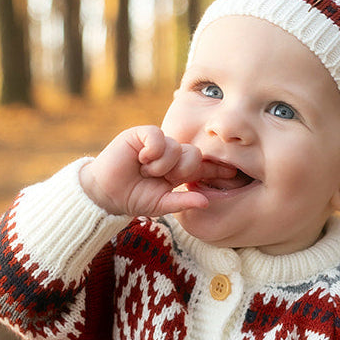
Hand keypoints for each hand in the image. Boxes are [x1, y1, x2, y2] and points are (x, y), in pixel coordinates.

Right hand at [79, 126, 232, 217]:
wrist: (107, 193)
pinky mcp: (142, 134)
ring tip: (145, 171)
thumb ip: (183, 202)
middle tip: (161, 177)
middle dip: (182, 169)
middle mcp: (171, 155)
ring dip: (161, 165)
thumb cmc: (134, 198)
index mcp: (178, 172)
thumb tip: (206, 202)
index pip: (202, 167)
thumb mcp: (161, 204)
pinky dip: (153, 150)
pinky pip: (159, 136)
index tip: (232, 173)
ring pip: (176, 147)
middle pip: (194, 154)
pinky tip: (141, 158)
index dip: (216, 169)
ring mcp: (157, 144)